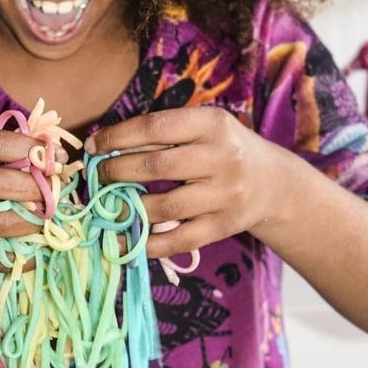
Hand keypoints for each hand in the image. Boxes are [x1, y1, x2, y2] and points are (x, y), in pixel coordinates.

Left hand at [86, 107, 282, 259]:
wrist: (274, 183)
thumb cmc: (224, 149)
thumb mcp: (203, 128)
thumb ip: (162, 133)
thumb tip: (103, 146)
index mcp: (212, 124)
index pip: (155, 127)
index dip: (117, 138)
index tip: (93, 147)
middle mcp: (222, 158)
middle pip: (156, 166)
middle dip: (116, 172)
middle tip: (98, 177)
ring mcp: (225, 195)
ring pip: (165, 207)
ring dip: (127, 209)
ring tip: (107, 206)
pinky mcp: (224, 227)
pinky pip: (179, 240)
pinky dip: (148, 243)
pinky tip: (126, 239)